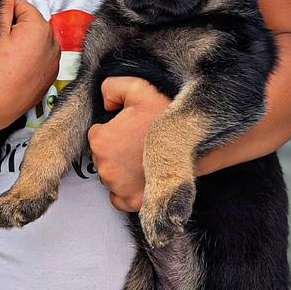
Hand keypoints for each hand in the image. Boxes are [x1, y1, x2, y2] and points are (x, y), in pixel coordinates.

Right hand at [0, 0, 59, 141]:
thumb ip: (2, 6)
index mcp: (41, 29)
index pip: (22, 6)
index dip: (4, 13)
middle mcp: (54, 46)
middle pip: (31, 24)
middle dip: (14, 28)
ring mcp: (52, 66)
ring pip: (34, 43)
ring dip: (20, 44)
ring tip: (1, 59)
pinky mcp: (47, 82)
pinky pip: (37, 61)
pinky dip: (26, 61)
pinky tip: (9, 71)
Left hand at [88, 77, 170, 211]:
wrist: (194, 141)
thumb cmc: (168, 116)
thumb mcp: (138, 87)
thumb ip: (112, 86)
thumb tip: (105, 103)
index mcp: (101, 140)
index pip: (96, 135)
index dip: (113, 129)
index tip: (129, 128)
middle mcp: (105, 168)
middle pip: (101, 157)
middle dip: (115, 150)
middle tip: (138, 142)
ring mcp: (119, 188)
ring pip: (109, 176)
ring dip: (120, 169)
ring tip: (142, 158)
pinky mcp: (133, 202)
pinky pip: (117, 198)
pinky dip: (125, 190)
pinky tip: (140, 176)